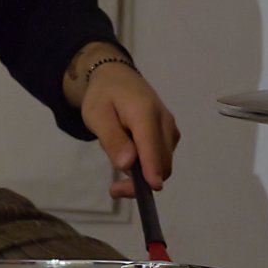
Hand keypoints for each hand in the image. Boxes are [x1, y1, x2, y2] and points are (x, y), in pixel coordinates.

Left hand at [79, 61, 178, 192]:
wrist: (117, 78)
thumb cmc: (104, 96)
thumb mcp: (96, 115)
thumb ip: (112, 138)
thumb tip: (128, 164)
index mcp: (145, 113)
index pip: (152, 147)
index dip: (152, 171)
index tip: (150, 189)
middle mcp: (164, 122)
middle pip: (162, 162)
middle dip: (142, 182)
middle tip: (114, 189)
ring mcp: (170, 129)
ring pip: (163, 163)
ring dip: (143, 175)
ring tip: (117, 166)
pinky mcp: (170, 135)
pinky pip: (162, 158)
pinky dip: (148, 166)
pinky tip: (130, 156)